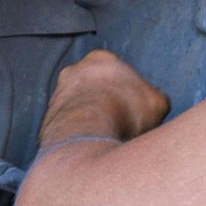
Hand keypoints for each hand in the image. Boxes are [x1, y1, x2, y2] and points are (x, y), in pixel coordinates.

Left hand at [41, 50, 171, 142]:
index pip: (117, 73)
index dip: (129, 94)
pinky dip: (78, 134)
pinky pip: (67, 126)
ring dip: (90, 120)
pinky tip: (89, 145)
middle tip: (119, 125)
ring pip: (78, 107)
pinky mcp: (48, 119)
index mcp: (101, 59)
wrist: (87, 135)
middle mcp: (73, 71)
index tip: (134, 111)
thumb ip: (156, 97)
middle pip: (94, 89)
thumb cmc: (125, 113)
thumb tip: (155, 101)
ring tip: (105, 138)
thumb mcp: (156, 103)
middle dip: (106, 104)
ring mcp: (57, 94)